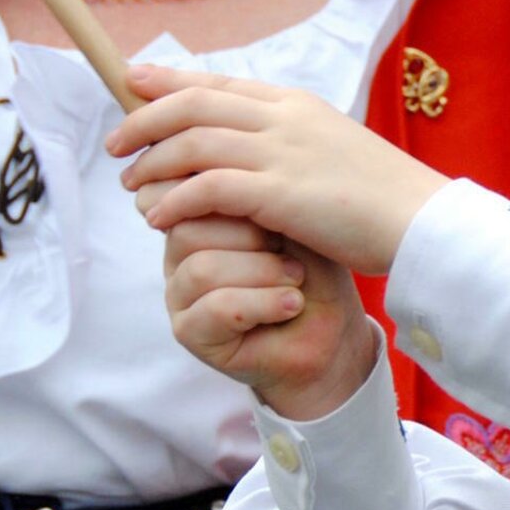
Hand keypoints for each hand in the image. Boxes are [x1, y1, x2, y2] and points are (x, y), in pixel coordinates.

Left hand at [108, 66, 447, 274]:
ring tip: (131, 187)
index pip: (219, 82)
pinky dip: (174, 200)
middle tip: (115, 144)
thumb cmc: (380, 197)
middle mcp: (284, 118)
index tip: (132, 82)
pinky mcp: (281, 193)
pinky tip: (158, 216)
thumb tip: (245, 150)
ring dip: (152, 163)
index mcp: (296, 104)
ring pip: (193, 143)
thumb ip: (287, 143)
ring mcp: (282, 153)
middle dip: (144, 120)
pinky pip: (208, 189)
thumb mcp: (330, 151)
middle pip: (194, 104)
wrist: (421, 220)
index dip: (169, 81)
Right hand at [162, 212, 377, 420]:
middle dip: (254, 238)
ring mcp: (179, 293)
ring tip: (296, 281)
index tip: (287, 220)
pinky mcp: (189, 332)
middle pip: (189, 228)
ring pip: (202, 269)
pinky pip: (216, 307)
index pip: (193, 192)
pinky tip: (291, 304)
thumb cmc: (315, 273)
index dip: (244, 200)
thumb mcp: (293, 226)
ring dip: (262, 274)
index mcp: (199, 218)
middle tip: (294, 256)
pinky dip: (262, 304)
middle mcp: (180, 254)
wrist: (331, 333)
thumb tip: (218, 175)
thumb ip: (254, 201)